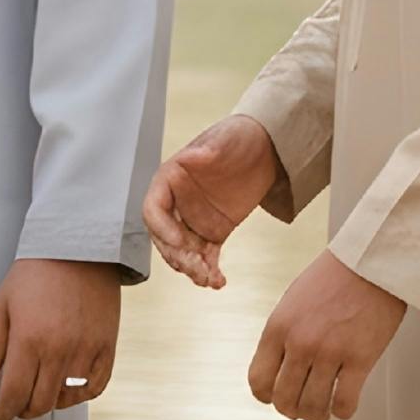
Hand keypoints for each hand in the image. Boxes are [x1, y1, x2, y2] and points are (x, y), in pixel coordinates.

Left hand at [0, 258, 127, 419]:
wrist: (80, 248)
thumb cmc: (37, 273)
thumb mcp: (2, 305)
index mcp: (29, 339)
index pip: (13, 394)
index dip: (2, 414)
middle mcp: (60, 349)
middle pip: (40, 403)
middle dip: (22, 411)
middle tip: (15, 404)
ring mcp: (86, 350)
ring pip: (66, 400)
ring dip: (49, 403)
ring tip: (39, 391)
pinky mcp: (107, 348)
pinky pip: (94, 388)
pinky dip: (78, 396)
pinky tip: (66, 388)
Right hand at [142, 114, 284, 289]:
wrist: (266, 148)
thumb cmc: (240, 137)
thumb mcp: (225, 138)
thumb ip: (207, 149)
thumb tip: (189, 157)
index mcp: (170, 179)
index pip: (153, 208)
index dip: (161, 228)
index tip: (179, 242)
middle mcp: (177, 202)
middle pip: (165, 237)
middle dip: (177, 256)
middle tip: (197, 268)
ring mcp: (194, 220)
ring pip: (183, 252)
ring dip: (192, 269)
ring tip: (210, 279)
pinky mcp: (213, 232)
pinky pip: (205, 257)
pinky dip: (209, 272)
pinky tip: (219, 282)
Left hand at [246, 250, 406, 419]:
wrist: (370, 261)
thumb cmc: (333, 278)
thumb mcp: (292, 303)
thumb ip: (283, 336)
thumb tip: (280, 370)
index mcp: (278, 328)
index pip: (258, 381)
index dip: (267, 396)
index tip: (277, 397)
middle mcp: (299, 343)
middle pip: (284, 400)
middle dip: (293, 410)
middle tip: (303, 408)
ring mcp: (329, 352)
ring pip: (313, 407)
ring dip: (317, 415)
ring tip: (324, 410)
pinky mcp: (360, 358)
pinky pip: (344, 403)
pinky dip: (342, 411)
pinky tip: (345, 404)